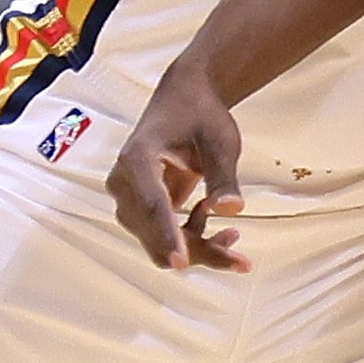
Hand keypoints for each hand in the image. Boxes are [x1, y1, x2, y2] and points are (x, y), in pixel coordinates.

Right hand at [107, 62, 249, 272]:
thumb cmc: (198, 114)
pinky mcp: (139, 208)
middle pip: (154, 232)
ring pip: (157, 242)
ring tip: (232, 236)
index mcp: (137, 158)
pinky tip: (218, 225)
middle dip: (196, 250)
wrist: (184, 101)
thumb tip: (231, 208)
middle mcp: (124, 181)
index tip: (181, 261)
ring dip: (196, 248)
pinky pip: (162, 237)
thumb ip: (224, 176)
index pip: (152, 204)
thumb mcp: (220, 141)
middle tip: (240, 259)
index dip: (167, 235)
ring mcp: (128, 197)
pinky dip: (191, 240)